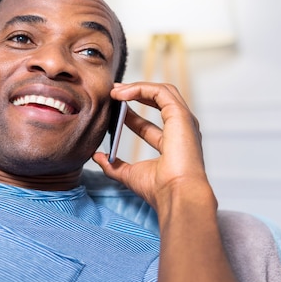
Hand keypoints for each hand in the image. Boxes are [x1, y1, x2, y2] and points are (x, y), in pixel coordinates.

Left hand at [93, 82, 214, 213]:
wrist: (175, 194)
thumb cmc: (159, 189)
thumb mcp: (128, 174)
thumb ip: (113, 165)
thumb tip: (97, 156)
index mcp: (171, 145)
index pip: (147, 125)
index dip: (129, 115)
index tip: (112, 110)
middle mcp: (181, 131)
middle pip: (158, 102)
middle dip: (135, 93)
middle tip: (112, 92)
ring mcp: (183, 122)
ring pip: (162, 91)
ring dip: (136, 87)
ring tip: (114, 90)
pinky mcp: (181, 115)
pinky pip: (160, 92)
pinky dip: (141, 88)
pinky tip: (122, 93)